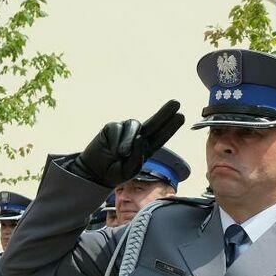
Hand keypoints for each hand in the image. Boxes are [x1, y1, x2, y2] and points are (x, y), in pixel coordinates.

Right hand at [65, 100, 184, 186]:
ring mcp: (126, 131)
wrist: (94, 171)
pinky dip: (117, 139)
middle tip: (176, 103)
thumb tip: (141, 137)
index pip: (161, 136)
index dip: (170, 127)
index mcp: (146, 148)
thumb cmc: (115, 171)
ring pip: (134, 126)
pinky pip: (118, 128)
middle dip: (165, 113)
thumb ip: (137, 158)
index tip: (181, 116)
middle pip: (154, 122)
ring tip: (122, 154)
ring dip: (129, 139)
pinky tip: (112, 149)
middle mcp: (138, 136)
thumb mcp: (129, 171)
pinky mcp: (113, 127)